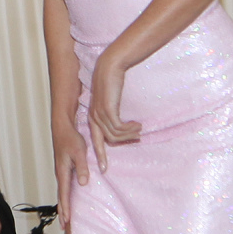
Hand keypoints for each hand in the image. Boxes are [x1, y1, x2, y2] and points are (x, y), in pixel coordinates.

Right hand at [52, 122, 88, 232]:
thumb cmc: (71, 138)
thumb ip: (82, 167)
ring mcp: (61, 172)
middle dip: (62, 212)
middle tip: (63, 227)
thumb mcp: (79, 152)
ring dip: (63, 206)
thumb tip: (83, 183)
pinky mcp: (63, 169)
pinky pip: (64, 187)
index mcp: (63, 172)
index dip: (66, 207)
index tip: (66, 219)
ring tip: (65, 218)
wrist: (62, 127)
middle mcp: (60, 174)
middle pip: (61, 197)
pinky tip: (67, 201)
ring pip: (62, 193)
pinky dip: (65, 197)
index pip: (64, 194)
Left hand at [86, 53, 141, 170]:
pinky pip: (119, 128)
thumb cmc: (112, 80)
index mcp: (93, 115)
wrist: (111, 65)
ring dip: (129, 134)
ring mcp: (100, 114)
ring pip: (115, 135)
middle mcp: (94, 117)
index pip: (95, 139)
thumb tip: (119, 122)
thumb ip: (112, 110)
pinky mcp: (108, 110)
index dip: (100, 154)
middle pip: (105, 141)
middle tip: (135, 142)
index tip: (104, 168)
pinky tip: (137, 124)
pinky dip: (129, 129)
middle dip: (117, 148)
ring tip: (139, 129)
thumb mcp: (110, 98)